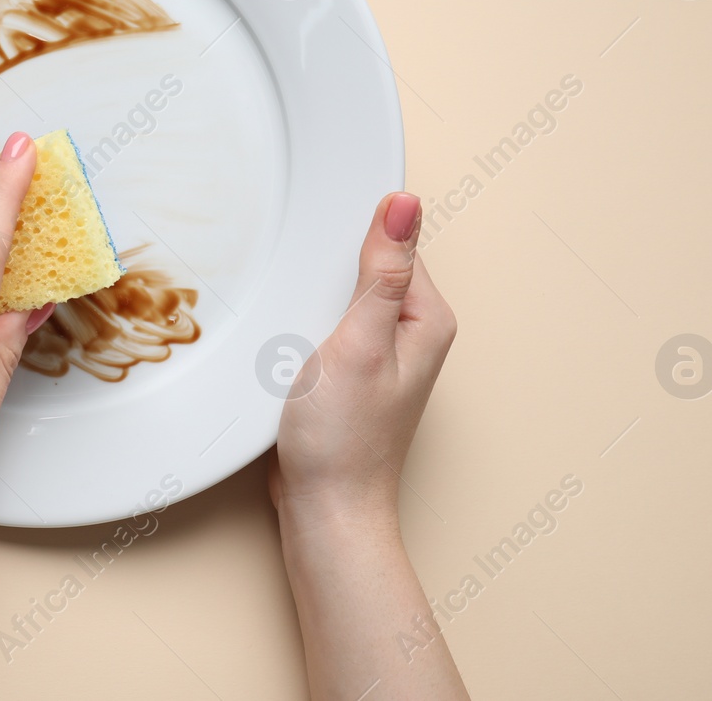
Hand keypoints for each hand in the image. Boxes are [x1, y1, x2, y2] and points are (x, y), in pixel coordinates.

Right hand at [268, 192, 467, 699]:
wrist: (324, 508)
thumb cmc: (343, 438)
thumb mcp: (359, 342)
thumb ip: (382, 271)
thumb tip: (404, 203)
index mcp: (425, 318)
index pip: (395, 242)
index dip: (353, 231)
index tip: (318, 227)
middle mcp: (410, 333)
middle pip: (368, 265)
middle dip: (330, 261)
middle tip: (296, 272)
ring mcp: (381, 354)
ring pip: (343, 293)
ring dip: (313, 291)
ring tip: (288, 302)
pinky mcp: (351, 371)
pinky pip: (329, 322)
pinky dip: (306, 318)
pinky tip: (286, 329)